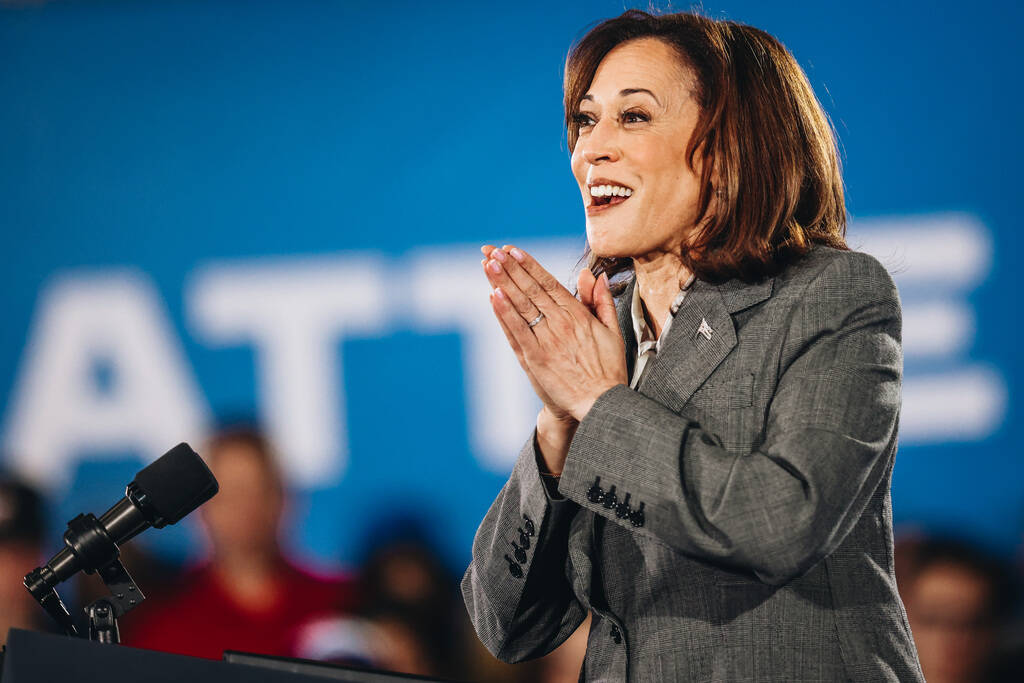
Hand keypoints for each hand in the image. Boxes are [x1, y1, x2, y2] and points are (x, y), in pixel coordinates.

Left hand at [480, 244, 627, 420]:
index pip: (549, 283)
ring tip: (489, 265)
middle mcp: (560, 324)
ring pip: (521, 306)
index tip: (514, 250)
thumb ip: (600, 301)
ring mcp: (546, 341)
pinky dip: (504, 313)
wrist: (601, 403)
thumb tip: (592, 276)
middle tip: (494, 251)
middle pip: (531, 290)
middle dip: (511, 268)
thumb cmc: (607, 369)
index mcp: (578, 315)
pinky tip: (494, 296)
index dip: (530, 265)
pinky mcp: (535, 358)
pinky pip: (516, 331)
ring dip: (503, 283)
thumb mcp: (612, 330)